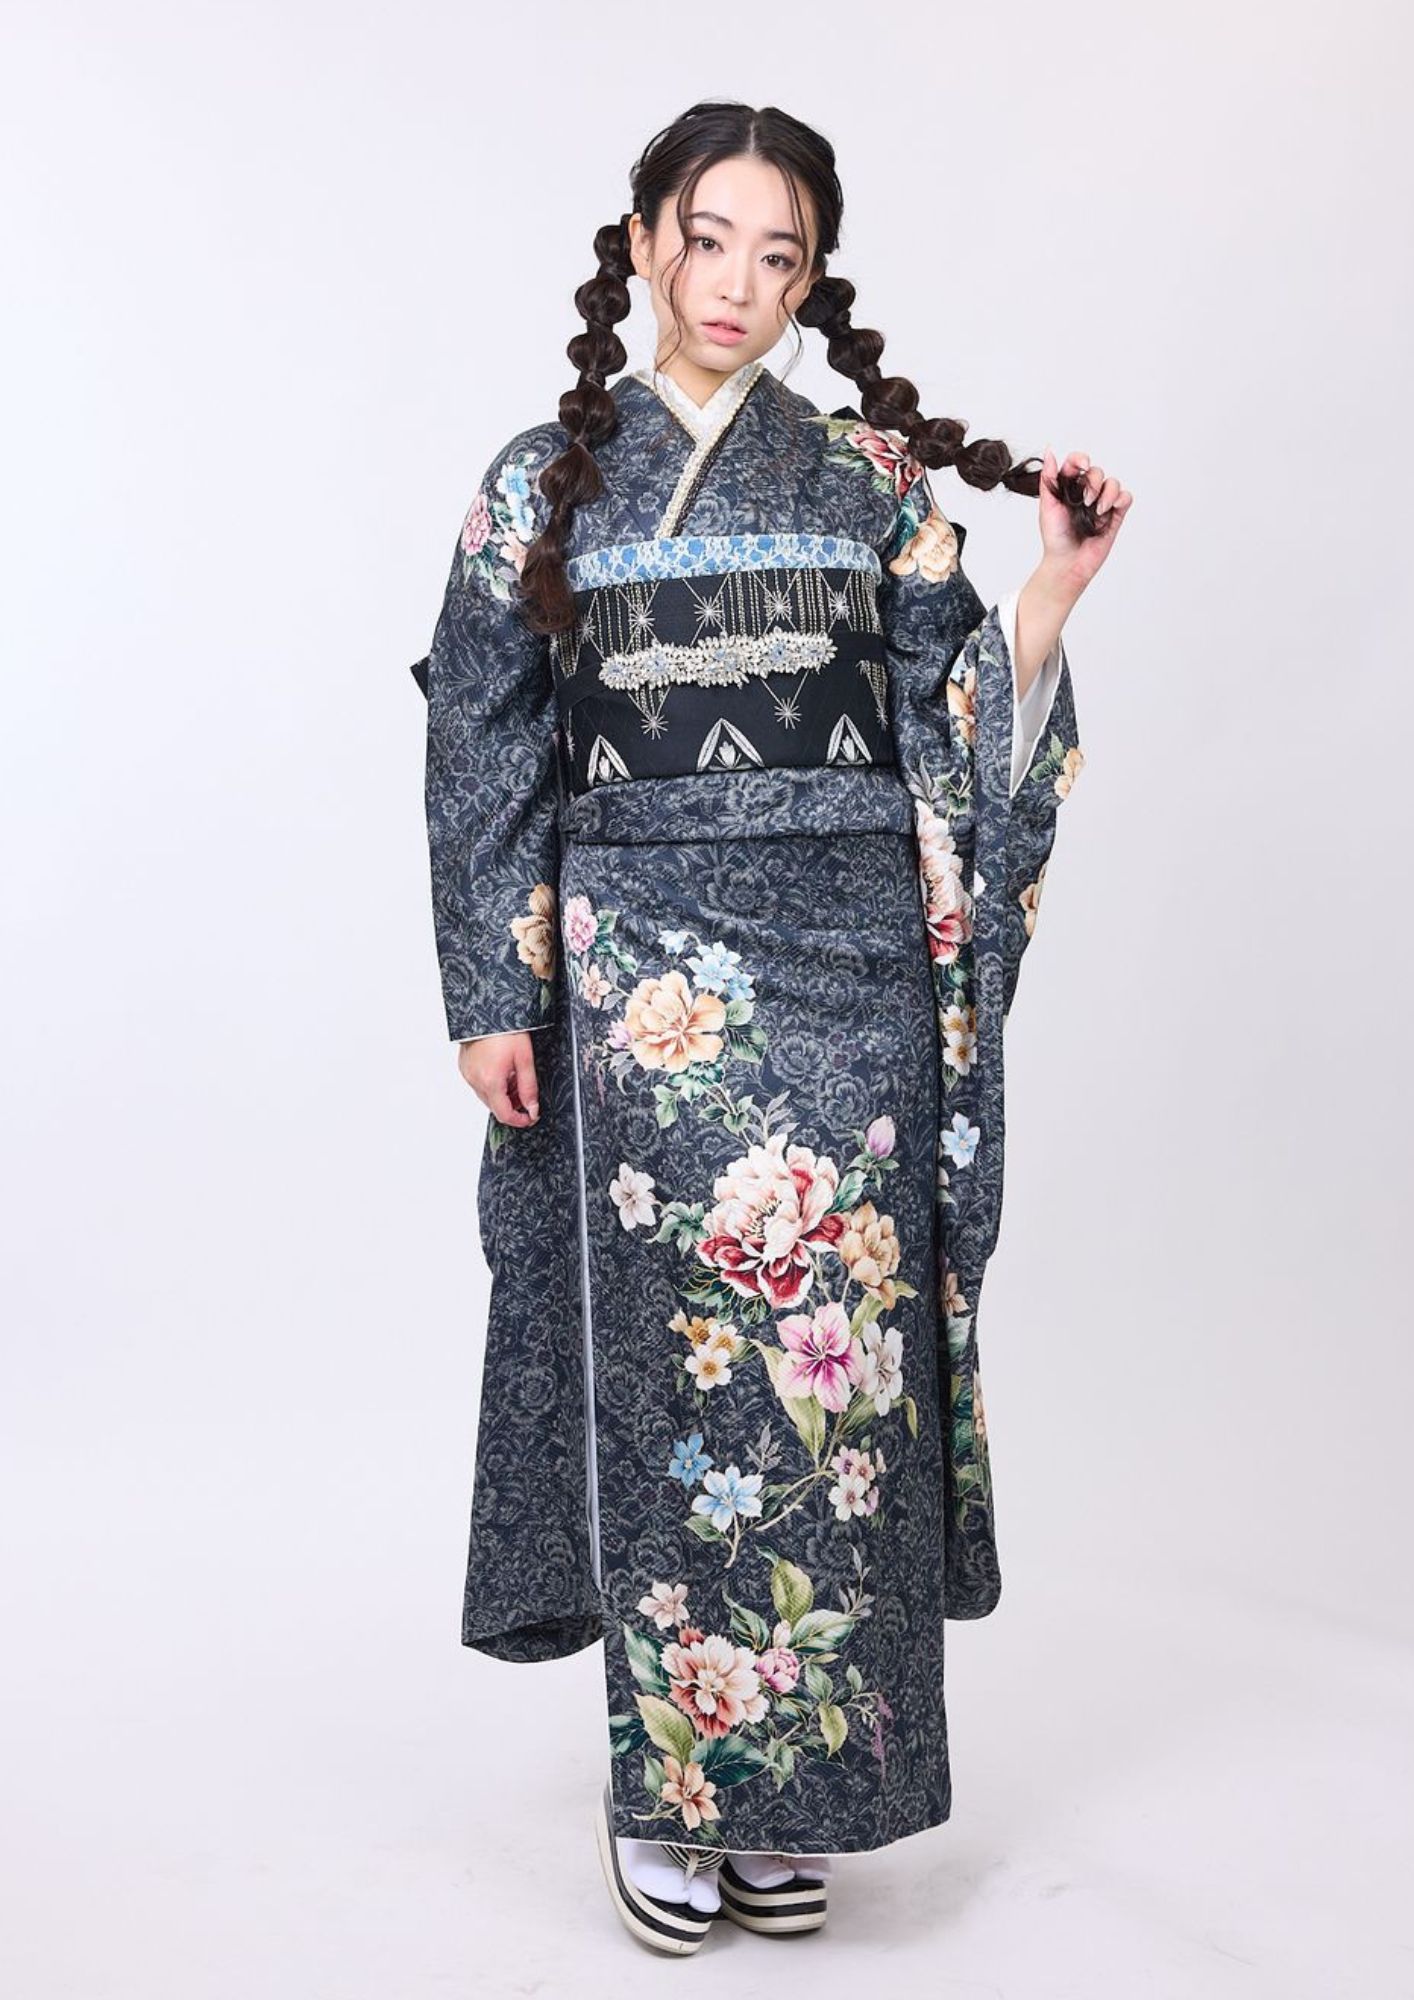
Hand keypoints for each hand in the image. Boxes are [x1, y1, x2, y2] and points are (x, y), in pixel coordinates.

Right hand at [457, 1030, 540, 1124]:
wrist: (487, 1009)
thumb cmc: (506, 1030)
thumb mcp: (525, 1060)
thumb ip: (529, 1088)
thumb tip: (532, 1108)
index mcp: (491, 1081)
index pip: (504, 1114)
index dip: (519, 1120)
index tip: (530, 1117)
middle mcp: (475, 1080)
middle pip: (495, 1107)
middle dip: (513, 1104)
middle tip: (525, 1089)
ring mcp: (467, 1074)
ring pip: (487, 1096)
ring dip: (502, 1093)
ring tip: (513, 1074)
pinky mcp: (464, 1067)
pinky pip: (479, 1084)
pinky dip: (491, 1083)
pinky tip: (501, 1068)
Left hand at [1039, 447, 1132, 597]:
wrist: (1067, 563)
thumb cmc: (1055, 537)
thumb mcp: (1047, 506)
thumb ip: (1049, 479)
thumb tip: (1049, 451)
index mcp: (1069, 488)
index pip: (1077, 463)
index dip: (1080, 459)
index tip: (1082, 466)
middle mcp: (1086, 493)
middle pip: (1097, 471)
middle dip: (1093, 482)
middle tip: (1085, 501)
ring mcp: (1101, 504)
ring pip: (1113, 482)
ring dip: (1107, 492)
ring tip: (1097, 510)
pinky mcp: (1114, 516)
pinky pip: (1125, 497)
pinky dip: (1120, 498)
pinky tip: (1108, 509)